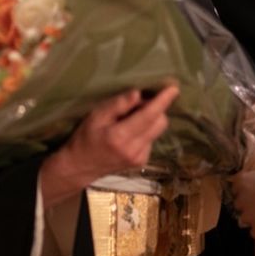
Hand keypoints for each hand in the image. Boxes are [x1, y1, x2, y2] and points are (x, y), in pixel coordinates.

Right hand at [40, 85, 178, 207]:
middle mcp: (134, 150)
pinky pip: (152, 139)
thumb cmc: (86, 137)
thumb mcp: (95, 116)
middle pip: (160, 122)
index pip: (148, 115)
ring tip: (130, 119)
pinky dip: (145, 131)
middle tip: (137, 104)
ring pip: (158, 130)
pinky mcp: (142, 162)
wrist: (80, 167)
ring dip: (150, 120)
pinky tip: (130, 132)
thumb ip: (118, 105)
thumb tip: (139, 93)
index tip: (174, 88)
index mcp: (120, 137)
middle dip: (155, 109)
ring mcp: (140, 158)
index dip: (163, 101)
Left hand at [231, 161, 254, 238]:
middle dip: (246, 202)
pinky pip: (254, 231)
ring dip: (251, 217)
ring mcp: (247, 215)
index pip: (236, 182)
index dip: (243, 185)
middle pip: (238, 202)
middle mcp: (241, 199)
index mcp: (244, 181)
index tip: (250, 185)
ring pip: (244, 218)